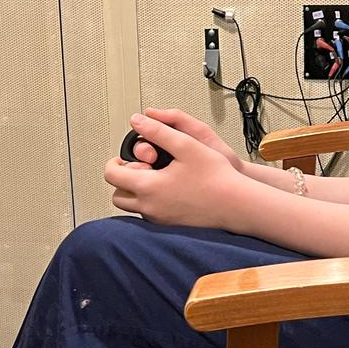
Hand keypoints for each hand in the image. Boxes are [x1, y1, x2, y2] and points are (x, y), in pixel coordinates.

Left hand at [103, 113, 244, 228]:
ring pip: (131, 206)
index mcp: (148, 187)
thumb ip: (157, 131)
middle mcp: (149, 207)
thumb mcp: (185, 144)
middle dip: (123, 178)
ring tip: (154, 177)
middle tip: (140, 166)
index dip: (114, 161)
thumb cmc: (216, 177)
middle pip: (117, 195)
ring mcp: (158, 219)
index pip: (112, 175)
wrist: (236, 205)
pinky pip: (148, 214)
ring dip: (135, 191)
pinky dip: (149, 201)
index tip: (124, 156)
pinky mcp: (169, 226)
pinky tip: (168, 189)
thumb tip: (137, 121)